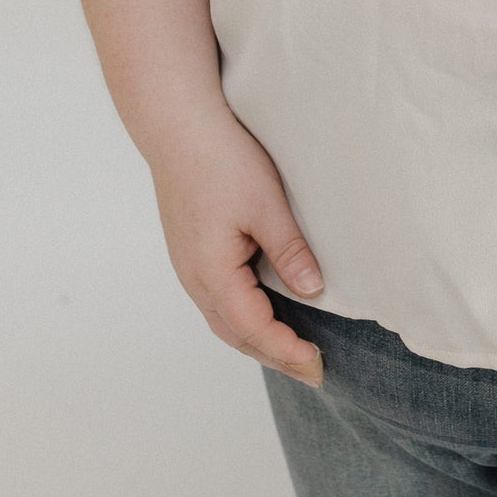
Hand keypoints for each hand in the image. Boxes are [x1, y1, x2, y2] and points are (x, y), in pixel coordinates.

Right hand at [149, 107, 327, 387]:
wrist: (178, 124)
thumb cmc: (221, 159)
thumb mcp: (266, 204)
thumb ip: (289, 251)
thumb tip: (313, 291)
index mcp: (211, 272)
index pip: (253, 329)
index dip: (287, 350)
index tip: (318, 363)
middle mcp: (194, 277)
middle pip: (235, 333)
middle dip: (274, 356)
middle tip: (313, 371)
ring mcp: (188, 265)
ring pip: (224, 319)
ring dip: (258, 339)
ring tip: (292, 351)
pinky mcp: (190, 250)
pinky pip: (218, 299)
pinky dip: (243, 317)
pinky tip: (264, 312)